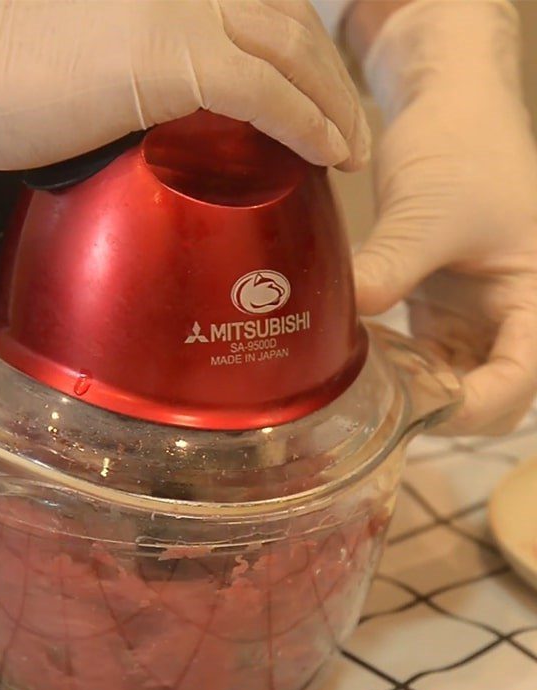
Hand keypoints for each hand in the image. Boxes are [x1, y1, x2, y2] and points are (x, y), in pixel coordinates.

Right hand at [0, 0, 368, 170]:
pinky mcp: (169, 54)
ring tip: (351, 148)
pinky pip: (266, 90)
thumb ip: (129, 76)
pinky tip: (330, 151)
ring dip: (332, 103)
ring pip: (292, 50)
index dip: (299, 55)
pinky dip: (307, 121)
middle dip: (329, 79)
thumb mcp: (72, 57)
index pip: (257, 12)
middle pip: (289, 25)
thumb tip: (145, 119)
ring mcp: (180, 11)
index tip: (317, 102)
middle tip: (349, 131)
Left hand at [351, 0, 536, 434]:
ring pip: (455, 382)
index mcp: (536, 298)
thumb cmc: (463, 151)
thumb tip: (342, 318)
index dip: (473, 406)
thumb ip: (392, 266)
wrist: (450, 111)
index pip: (520, 378)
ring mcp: (479, 318)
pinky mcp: (446, 312)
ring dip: (415, 391)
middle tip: (381, 399)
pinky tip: (361, 357)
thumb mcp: (430, 211)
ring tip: (364, 378)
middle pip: (491, 395)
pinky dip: (398, 368)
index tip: (416, 407)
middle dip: (441, 408)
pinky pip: (427, 360)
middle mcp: (513, 317)